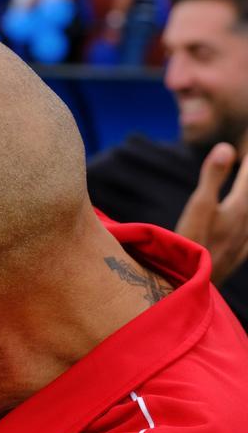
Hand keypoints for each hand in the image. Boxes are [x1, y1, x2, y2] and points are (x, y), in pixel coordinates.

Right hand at [175, 142, 247, 285]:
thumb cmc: (190, 243)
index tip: (246, 151)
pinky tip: (244, 232)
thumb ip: (213, 177)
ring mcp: (243, 242)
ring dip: (247, 201)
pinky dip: (246, 229)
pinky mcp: (237, 256)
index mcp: (239, 208)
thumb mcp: (198, 207)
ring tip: (242, 196)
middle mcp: (247, 224)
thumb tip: (226, 147)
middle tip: (246, 168)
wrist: (189, 285)